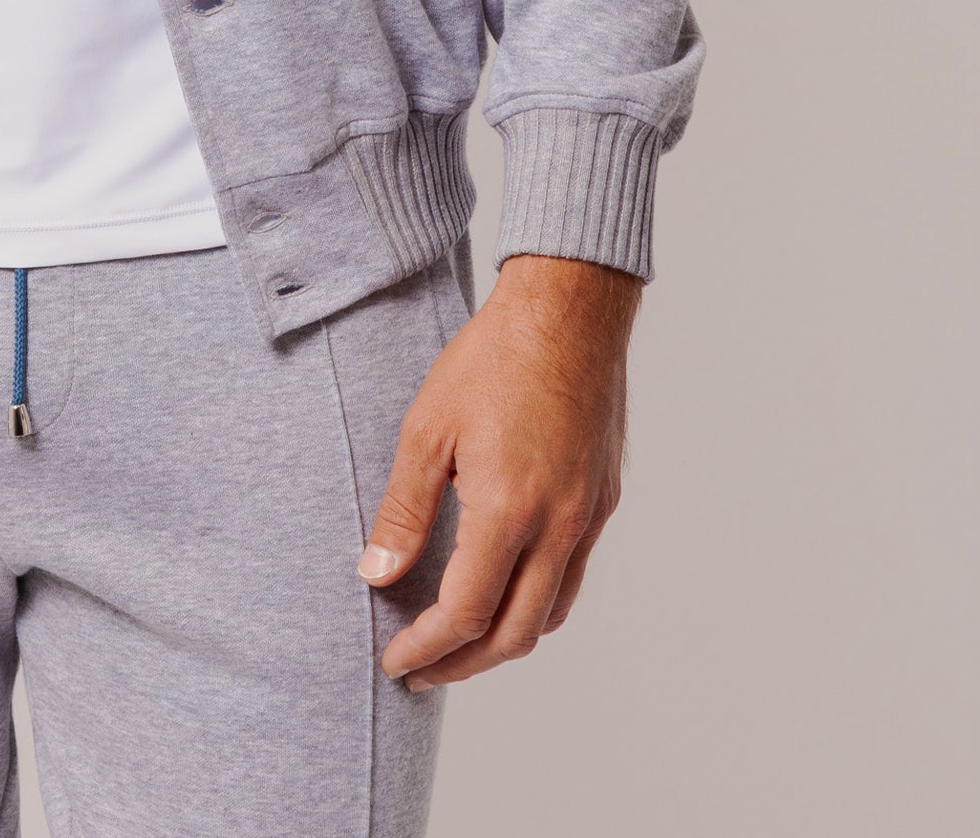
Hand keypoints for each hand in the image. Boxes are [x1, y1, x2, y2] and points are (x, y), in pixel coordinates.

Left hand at [359, 252, 636, 688]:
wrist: (569, 311)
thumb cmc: (492, 358)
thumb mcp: (426, 428)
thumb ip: (403, 510)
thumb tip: (377, 575)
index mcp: (509, 511)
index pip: (465, 615)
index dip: (426, 648)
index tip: (395, 662)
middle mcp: (558, 527)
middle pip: (512, 635)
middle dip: (461, 664)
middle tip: (420, 668)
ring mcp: (587, 518)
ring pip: (550, 616)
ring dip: (502, 642)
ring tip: (456, 640)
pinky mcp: (602, 501)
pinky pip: (571, 579)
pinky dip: (535, 604)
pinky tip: (503, 589)